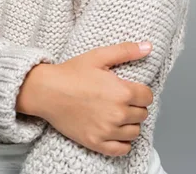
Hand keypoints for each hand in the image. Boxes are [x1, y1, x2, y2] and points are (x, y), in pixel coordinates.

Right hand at [36, 41, 152, 156]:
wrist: (47, 91)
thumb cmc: (71, 73)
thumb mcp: (99, 56)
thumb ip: (126, 51)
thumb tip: (148, 47)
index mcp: (121, 92)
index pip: (147, 97)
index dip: (141, 91)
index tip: (131, 89)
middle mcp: (117, 113)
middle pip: (142, 114)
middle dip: (135, 106)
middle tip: (122, 100)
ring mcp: (107, 131)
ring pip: (135, 132)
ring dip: (130, 123)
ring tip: (118, 114)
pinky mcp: (96, 142)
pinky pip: (122, 149)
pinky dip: (123, 142)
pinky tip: (115, 131)